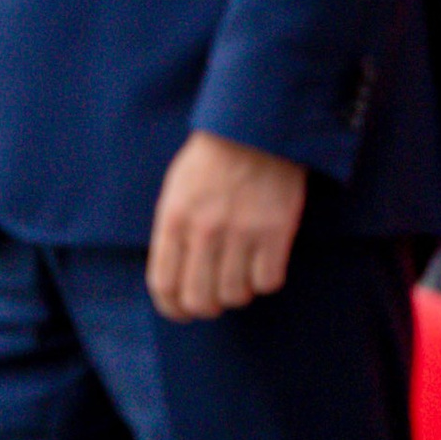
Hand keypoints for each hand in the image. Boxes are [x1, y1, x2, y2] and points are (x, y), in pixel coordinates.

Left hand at [146, 131, 307, 321]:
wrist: (256, 127)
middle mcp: (204, 230)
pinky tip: (264, 262)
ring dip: (238, 293)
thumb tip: (175, 280)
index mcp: (174, 219)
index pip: (164, 285)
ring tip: (241, 275)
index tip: (182, 312)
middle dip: (206, 307)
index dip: (172, 309)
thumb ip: (173, 233)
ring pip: (235, 295)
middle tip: (215, 299)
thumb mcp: (177, 190)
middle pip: (199, 299)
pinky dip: (266, 280)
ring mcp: (242, 232)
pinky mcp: (276, 231)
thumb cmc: (213, 159)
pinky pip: (268, 281)